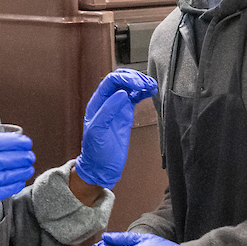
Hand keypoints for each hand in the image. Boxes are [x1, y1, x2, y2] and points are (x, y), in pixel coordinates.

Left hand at [74, 70, 158, 188]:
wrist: (101, 167)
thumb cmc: (95, 151)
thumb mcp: (98, 130)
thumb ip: (108, 111)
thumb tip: (121, 93)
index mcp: (97, 102)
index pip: (111, 81)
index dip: (125, 78)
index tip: (138, 83)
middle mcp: (108, 102)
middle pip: (122, 80)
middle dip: (135, 78)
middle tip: (146, 83)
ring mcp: (117, 107)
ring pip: (130, 87)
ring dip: (141, 83)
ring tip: (151, 85)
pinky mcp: (126, 114)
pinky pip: (135, 98)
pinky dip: (143, 93)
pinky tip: (151, 91)